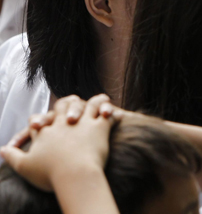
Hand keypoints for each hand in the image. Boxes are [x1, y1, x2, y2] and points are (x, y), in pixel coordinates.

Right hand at [0, 95, 116, 191]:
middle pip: (64, 105)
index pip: (39, 118)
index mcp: (45, 131)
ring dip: (96, 102)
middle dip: (68, 104)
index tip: (40, 123)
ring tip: (102, 102)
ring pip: (89, 103)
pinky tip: (115, 114)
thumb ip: (13, 157)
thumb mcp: (25, 167)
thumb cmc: (49, 173)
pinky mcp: (99, 126)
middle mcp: (63, 122)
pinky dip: (112, 113)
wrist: (73, 175)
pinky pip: (108, 114)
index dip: (39, 120)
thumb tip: (1, 151)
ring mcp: (82, 122)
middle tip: (73, 102)